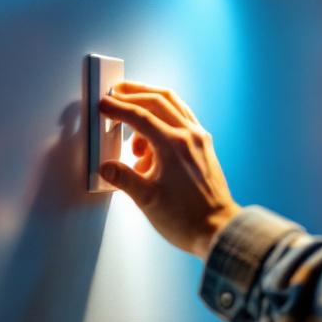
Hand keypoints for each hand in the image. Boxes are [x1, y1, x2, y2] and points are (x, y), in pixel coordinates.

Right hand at [98, 81, 241, 259]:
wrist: (218, 229)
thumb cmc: (186, 218)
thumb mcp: (147, 200)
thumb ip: (124, 178)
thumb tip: (106, 166)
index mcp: (173, 146)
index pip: (140, 116)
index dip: (118, 108)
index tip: (103, 105)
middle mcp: (189, 136)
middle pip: (158, 100)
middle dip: (134, 93)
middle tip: (115, 93)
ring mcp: (200, 138)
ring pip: (174, 104)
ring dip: (151, 99)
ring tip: (131, 109)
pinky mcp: (204, 145)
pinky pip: (183, 117)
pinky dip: (165, 115)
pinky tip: (151, 131)